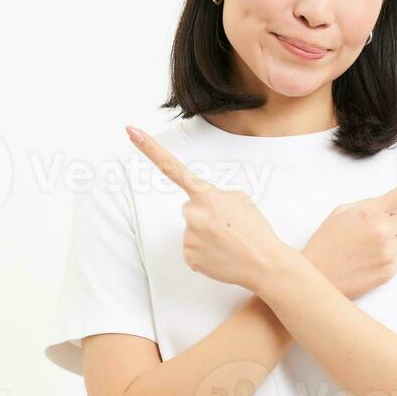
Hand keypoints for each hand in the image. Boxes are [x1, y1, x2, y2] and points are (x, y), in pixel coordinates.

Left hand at [126, 125, 287, 292]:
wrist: (265, 264)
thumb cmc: (255, 229)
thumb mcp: (239, 199)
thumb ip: (215, 195)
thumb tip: (200, 206)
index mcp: (206, 195)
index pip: (172, 167)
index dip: (149, 148)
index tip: (131, 131)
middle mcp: (192, 214)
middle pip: (191, 209)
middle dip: (206, 215)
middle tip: (229, 227)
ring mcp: (188, 237)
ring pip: (192, 230)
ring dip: (207, 234)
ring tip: (228, 242)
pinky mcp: (188, 257)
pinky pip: (193, 249)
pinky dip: (205, 252)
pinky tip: (221, 254)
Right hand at [303, 161, 396, 299]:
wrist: (315, 279)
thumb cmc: (326, 242)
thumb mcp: (340, 213)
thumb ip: (368, 206)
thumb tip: (390, 207)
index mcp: (370, 210)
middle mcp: (383, 229)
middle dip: (394, 221)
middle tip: (369, 232)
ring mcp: (388, 251)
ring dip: (388, 242)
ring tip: (363, 250)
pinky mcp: (389, 271)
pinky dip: (385, 260)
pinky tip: (365, 263)